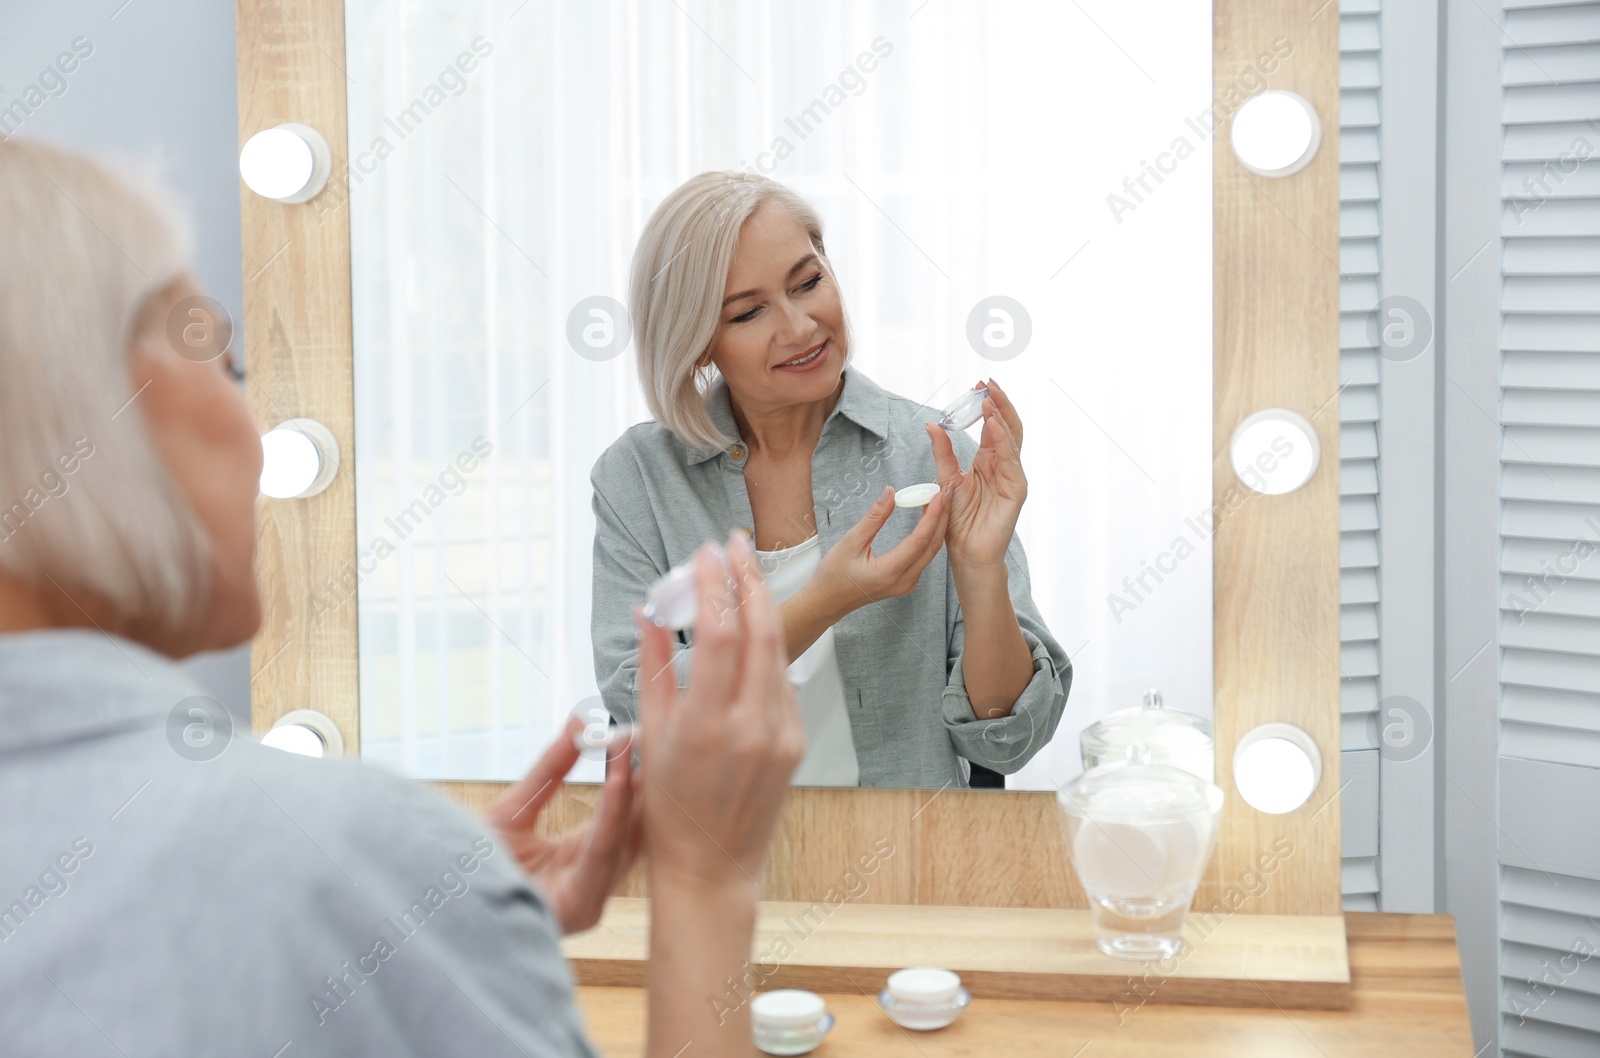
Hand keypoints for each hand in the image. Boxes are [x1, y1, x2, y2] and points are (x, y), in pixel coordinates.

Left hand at [485, 715, 642, 934]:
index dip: (635, 776)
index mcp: (583, 860)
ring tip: (634, 747)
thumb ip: (551, 768)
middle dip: (645, 780)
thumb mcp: (516, 807)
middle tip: (652, 736)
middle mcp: (594, 881)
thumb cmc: (473, 867)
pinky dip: (614, 814)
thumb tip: (579, 722)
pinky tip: (619, 782)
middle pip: (635, 826)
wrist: (440, 902)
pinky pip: (603, 851)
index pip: (624, 815)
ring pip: (625, 835)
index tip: (641, 737)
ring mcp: (590, 896)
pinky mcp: (580, 903)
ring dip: (632, 789)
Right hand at [635, 530, 804, 890]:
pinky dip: (768, 651)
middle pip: (761, 629)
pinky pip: (783, 683)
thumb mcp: (650, 736)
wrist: (711, 868)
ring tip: (744, 573)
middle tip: (735, 544)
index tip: (705, 553)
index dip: (713, 585)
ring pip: (779, 651)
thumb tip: (647, 612)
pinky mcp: (796, 743)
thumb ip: (652, 668)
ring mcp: (780, 734)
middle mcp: (750, 726)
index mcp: (706, 723)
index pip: (718, 632)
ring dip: (763, 606)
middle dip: (748, 578)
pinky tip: (752, 631)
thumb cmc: (668, 808)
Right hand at [803, 482, 950, 621]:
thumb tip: (890, 492)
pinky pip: (924, 557)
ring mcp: (907, 584)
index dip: (932, 515)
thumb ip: (874, 517)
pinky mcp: (906, 582)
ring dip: (937, 525)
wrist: (828, 600)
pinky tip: (929, 519)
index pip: (920, 540)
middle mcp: (904, 581)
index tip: (939, 494)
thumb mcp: (851, 541)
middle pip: (932, 545)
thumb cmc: (834, 574)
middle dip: (941, 516)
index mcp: (889, 572)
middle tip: (945, 491)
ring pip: (931, 552)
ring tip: (938, 500)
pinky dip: (929, 536)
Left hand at [925, 376, 1026, 568]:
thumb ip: (943, 452)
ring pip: (1012, 438)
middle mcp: (1003, 464)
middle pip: (1007, 426)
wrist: (966, 551)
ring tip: (989, 398)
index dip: (987, 404)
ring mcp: (1012, 476)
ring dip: (1001, 416)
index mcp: (988, 460)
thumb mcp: (947, 478)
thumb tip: (932, 424)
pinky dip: (1002, 440)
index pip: (992, 425)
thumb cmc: (958, 520)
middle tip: (987, 383)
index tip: (977, 385)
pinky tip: (993, 425)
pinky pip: (1011, 460)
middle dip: (999, 402)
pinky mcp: (1016, 489)